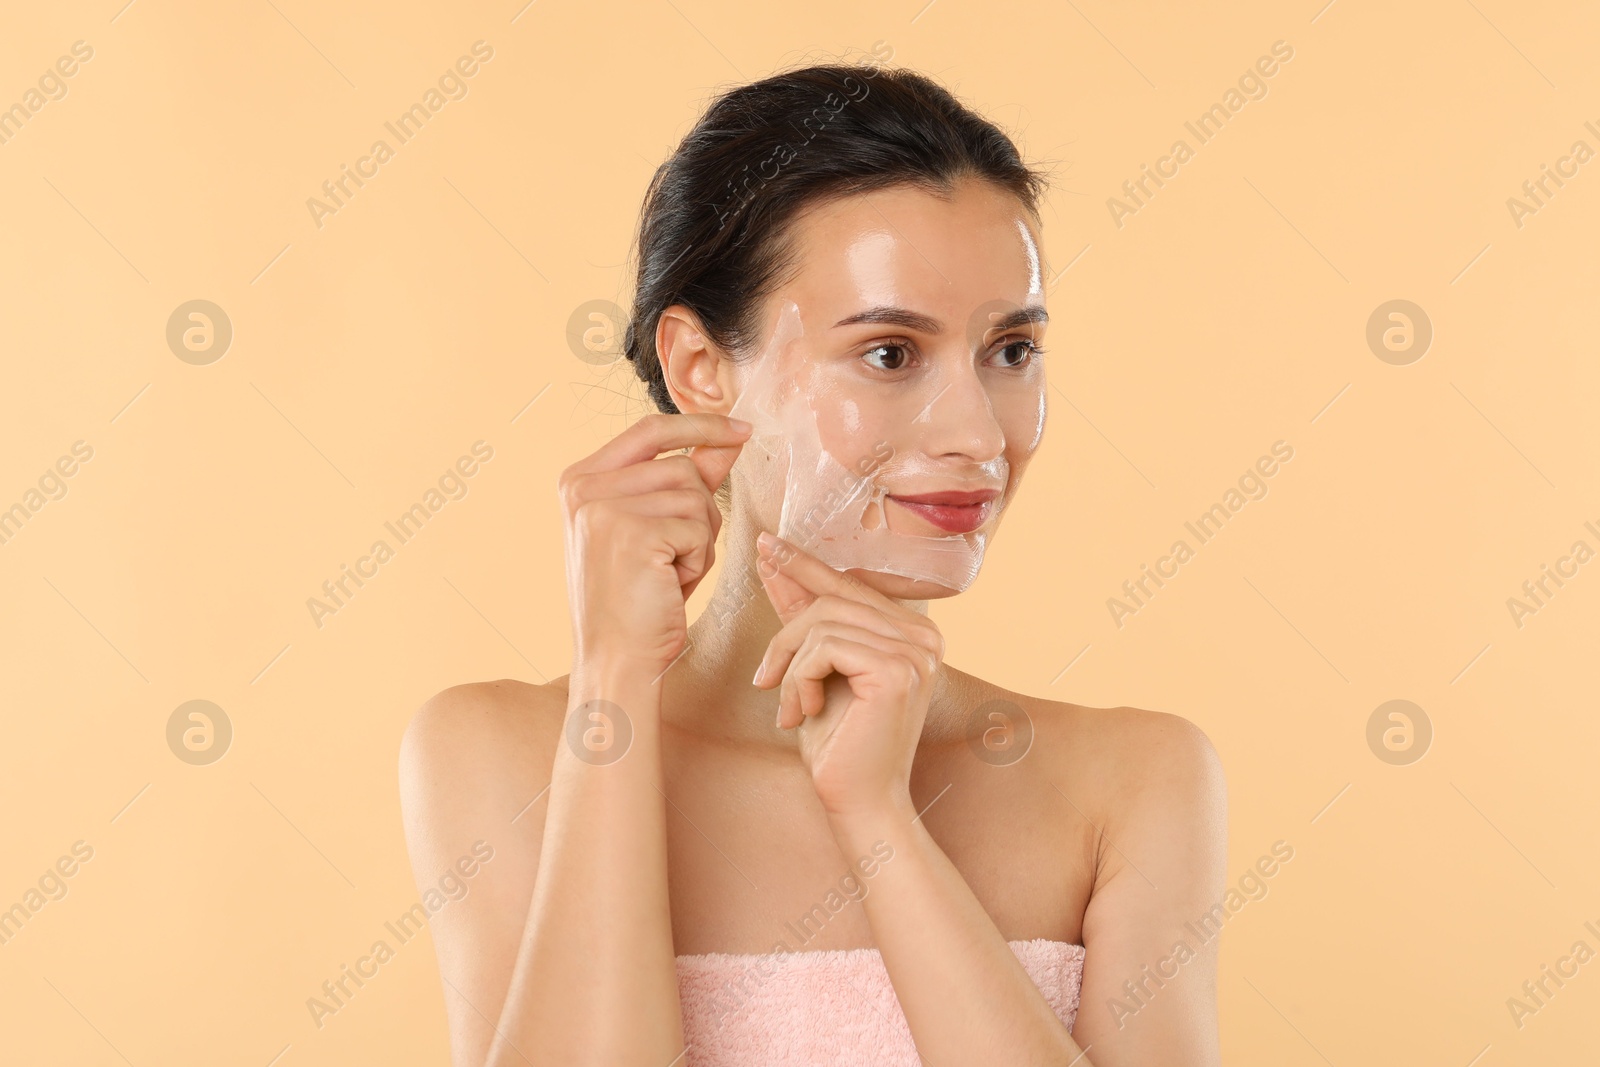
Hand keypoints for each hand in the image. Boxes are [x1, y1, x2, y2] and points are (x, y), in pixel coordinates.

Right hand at [559, 412, 750, 674]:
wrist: (615, 660)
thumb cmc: (637, 600)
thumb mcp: (657, 530)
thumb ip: (685, 479)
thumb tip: (728, 437)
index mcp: (578, 479)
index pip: (649, 430)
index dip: (700, 425)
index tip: (743, 428)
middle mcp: (583, 486)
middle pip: (682, 467)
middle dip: (699, 513)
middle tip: (674, 559)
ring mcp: (603, 507)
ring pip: (696, 497)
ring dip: (700, 541)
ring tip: (667, 575)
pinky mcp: (632, 533)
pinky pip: (699, 528)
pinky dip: (699, 561)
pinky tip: (670, 586)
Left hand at [750, 532, 944, 820]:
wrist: (858, 802)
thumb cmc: (838, 745)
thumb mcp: (814, 671)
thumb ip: (803, 618)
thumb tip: (774, 560)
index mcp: (913, 634)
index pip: (850, 587)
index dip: (804, 567)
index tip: (765, 546)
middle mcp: (925, 637)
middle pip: (831, 600)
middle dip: (785, 637)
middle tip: (763, 681)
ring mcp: (916, 652)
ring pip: (822, 623)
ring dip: (789, 667)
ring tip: (786, 707)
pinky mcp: (897, 670)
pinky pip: (823, 646)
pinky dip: (798, 679)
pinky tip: (801, 713)